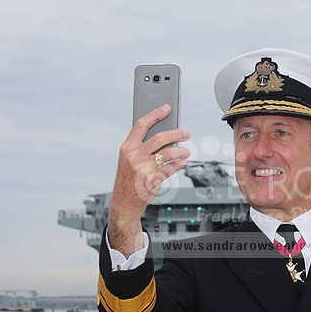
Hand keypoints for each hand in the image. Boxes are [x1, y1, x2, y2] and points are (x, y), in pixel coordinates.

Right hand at [108, 104, 189, 255]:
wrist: (123, 203)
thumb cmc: (128, 179)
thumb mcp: (128, 160)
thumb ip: (141, 146)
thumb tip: (164, 133)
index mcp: (126, 148)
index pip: (141, 125)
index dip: (155, 114)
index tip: (167, 108)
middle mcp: (133, 156)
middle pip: (159, 138)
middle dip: (176, 133)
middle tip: (185, 132)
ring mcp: (143, 168)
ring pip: (168, 153)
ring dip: (181, 150)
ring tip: (186, 150)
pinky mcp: (152, 180)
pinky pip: (171, 167)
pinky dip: (180, 163)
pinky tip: (183, 161)